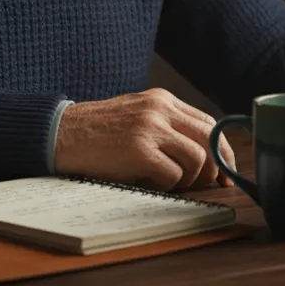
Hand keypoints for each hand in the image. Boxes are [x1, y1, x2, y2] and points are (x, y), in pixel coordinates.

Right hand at [53, 88, 236, 191]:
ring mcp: (150, 129)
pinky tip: (150, 183)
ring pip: (197, 159)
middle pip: (209, 139)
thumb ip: (166, 126)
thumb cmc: (97, 132)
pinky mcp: (139, 151)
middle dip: (216, 167)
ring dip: (188, 179)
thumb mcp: (136, 116)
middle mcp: (160, 109)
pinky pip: (173, 174)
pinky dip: (168, 185)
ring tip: (167, 182)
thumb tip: (202, 154)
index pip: (208, 122)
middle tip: (210, 185)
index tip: (224, 171)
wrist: (60, 134)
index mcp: (162, 100)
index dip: (222, 149)